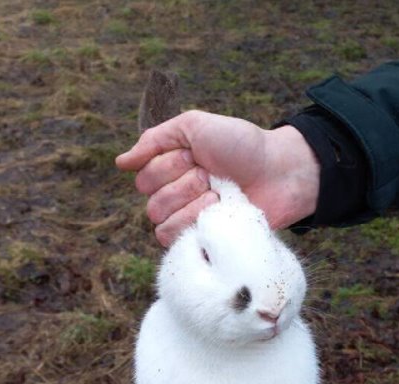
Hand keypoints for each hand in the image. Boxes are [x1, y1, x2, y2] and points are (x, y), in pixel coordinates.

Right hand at [115, 111, 320, 245]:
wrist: (278, 173)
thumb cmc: (242, 146)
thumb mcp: (195, 126)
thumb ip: (155, 140)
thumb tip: (120, 163)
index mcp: (170, 170)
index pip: (143, 177)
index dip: (168, 166)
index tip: (197, 156)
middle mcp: (175, 197)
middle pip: (151, 201)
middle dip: (183, 184)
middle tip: (211, 175)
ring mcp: (188, 221)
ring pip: (161, 222)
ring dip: (192, 204)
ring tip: (218, 195)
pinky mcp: (202, 242)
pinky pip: (176, 240)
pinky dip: (196, 222)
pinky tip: (219, 212)